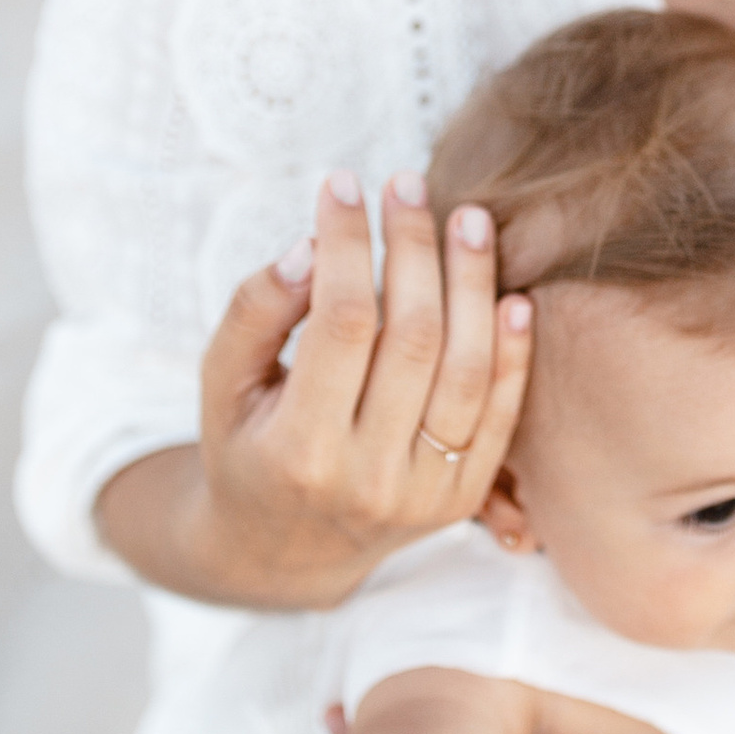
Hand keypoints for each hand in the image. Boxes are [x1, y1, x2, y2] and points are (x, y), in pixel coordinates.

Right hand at [105, 174, 534, 610]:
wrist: (283, 550)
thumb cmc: (246, 446)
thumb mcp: (221, 385)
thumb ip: (254, 313)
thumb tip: (310, 248)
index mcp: (299, 452)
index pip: (340, 323)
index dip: (346, 244)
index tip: (342, 184)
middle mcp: (367, 479)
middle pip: (412, 338)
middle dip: (414, 247)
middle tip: (408, 182)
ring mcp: (424, 495)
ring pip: (466, 371)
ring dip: (474, 284)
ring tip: (469, 218)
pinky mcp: (461, 498)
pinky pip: (500, 415)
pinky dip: (513, 352)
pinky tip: (511, 293)